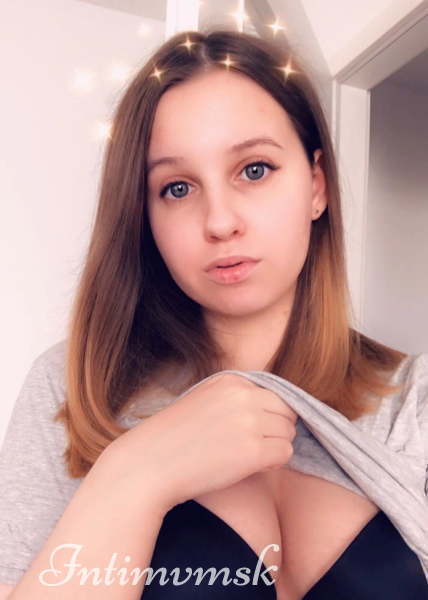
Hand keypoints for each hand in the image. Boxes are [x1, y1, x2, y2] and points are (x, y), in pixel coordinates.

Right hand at [104, 372, 297, 511]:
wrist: (149, 464)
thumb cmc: (173, 438)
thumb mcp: (204, 401)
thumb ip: (235, 399)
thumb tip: (273, 410)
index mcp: (231, 380)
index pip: (275, 393)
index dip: (268, 416)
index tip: (252, 430)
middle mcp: (243, 395)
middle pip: (287, 411)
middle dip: (276, 430)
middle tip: (254, 447)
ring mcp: (249, 421)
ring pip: (288, 433)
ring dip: (275, 448)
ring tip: (248, 458)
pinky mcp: (253, 450)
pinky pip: (285, 453)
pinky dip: (274, 464)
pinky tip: (251, 468)